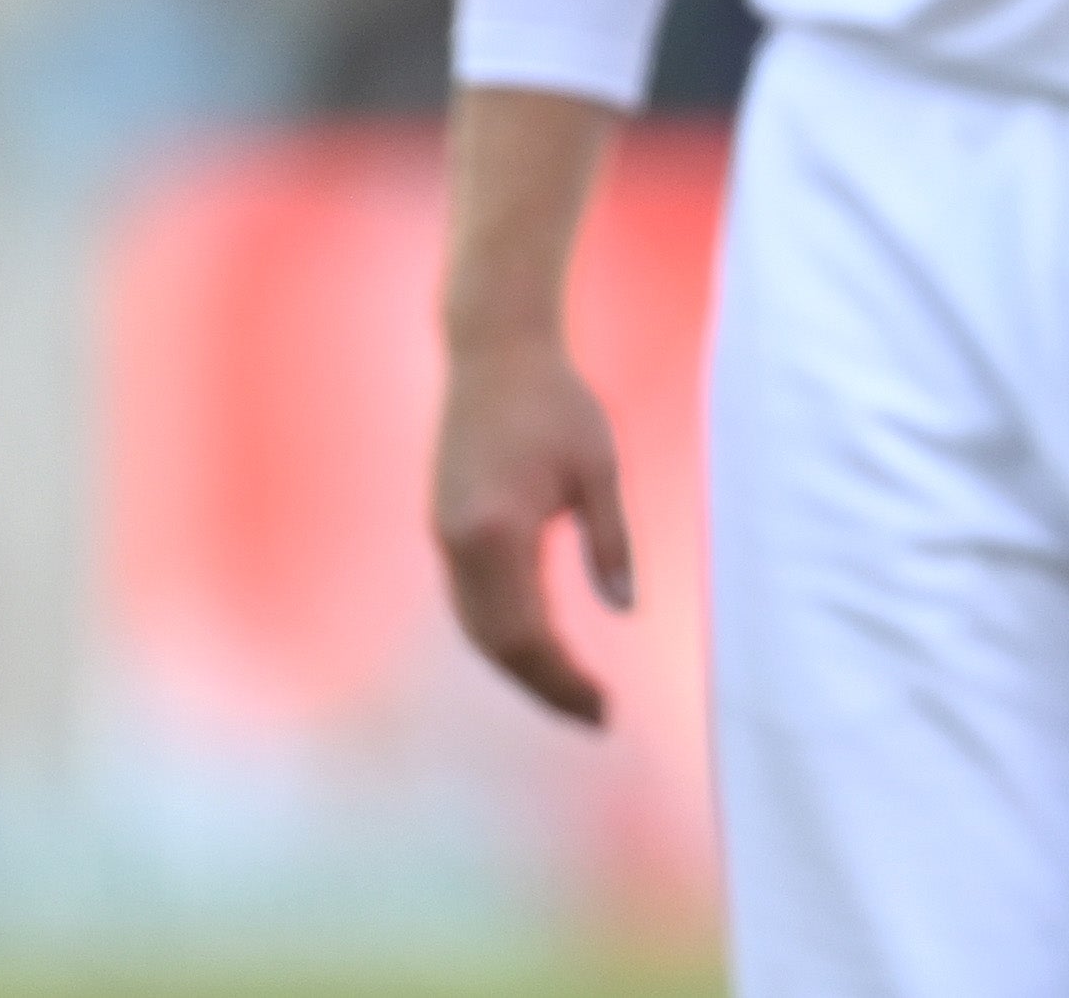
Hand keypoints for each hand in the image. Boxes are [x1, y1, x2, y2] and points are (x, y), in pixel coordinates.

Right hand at [430, 328, 633, 727]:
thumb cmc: (556, 401)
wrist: (494, 352)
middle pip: (496, 644)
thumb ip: (609, 542)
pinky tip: (538, 648)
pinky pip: (469, 602)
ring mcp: (444, 537)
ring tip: (572, 693)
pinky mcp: (444, 528)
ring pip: (476, 628)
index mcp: (498, 532)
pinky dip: (501, 635)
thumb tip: (624, 609)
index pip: (527, 635)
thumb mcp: (598, 468)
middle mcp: (459, 544)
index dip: (562, 680)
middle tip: (597, 715)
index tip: (605, 708)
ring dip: (520, 667)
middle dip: (544, 686)